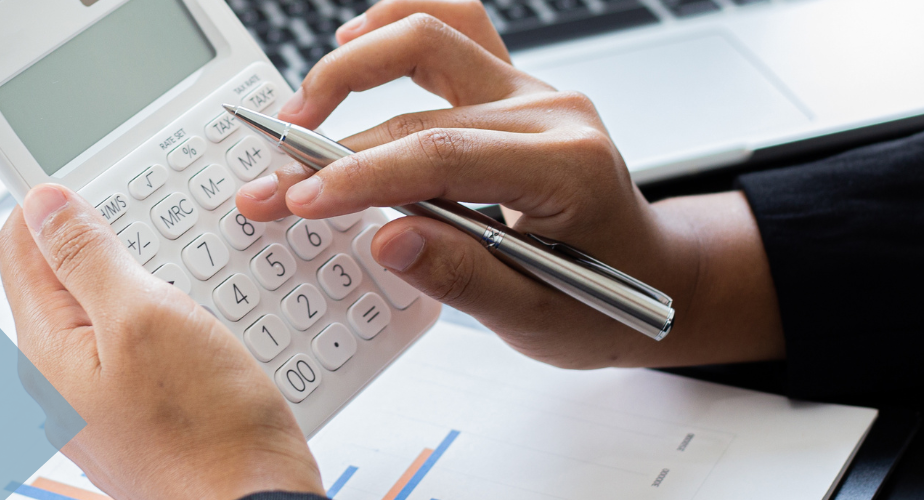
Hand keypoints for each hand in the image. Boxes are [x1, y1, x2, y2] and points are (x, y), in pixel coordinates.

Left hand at [0, 184, 322, 498]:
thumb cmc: (208, 435)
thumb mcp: (145, 317)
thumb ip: (89, 257)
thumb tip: (45, 204)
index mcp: (46, 349)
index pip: (20, 244)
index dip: (55, 200)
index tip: (99, 177)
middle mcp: (62, 377)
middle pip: (65, 274)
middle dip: (109, 239)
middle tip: (158, 227)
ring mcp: (101, 398)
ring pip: (111, 307)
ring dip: (149, 278)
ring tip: (189, 276)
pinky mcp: (143, 411)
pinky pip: (144, 343)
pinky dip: (173, 319)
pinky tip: (207, 323)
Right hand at [236, 0, 783, 367]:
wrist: (650, 276)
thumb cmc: (601, 301)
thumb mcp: (536, 320)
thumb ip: (462, 279)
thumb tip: (387, 239)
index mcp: (568, 168)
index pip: (444, 157)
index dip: (361, 177)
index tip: (300, 201)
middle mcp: (551, 113)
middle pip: (421, 105)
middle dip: (332, 148)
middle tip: (272, 186)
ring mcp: (532, 90)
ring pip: (433, 35)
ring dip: (356, 64)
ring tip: (299, 110)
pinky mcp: (511, 86)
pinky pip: (454, 25)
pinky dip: (398, 23)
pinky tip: (353, 41)